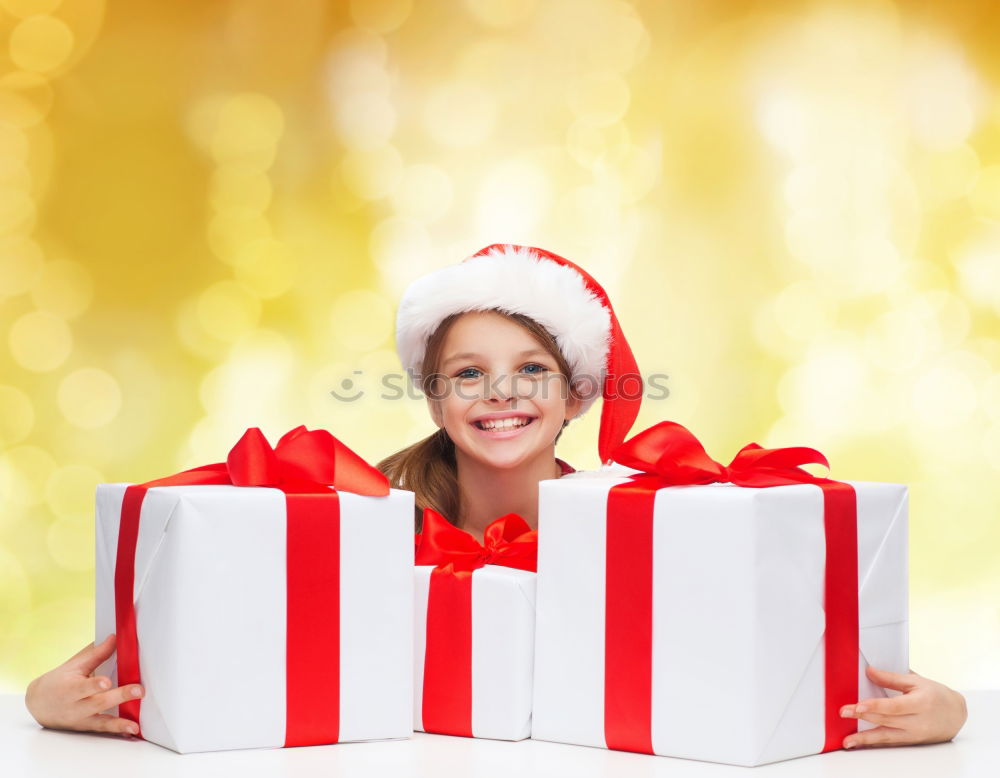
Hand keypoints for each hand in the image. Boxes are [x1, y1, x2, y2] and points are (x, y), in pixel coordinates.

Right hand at [24, 634, 143, 736]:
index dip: (94, 685)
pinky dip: (117, 730)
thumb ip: (97, 654)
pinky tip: (132, 731)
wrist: (38, 704)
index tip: (106, 682)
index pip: (83, 687)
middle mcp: (75, 706)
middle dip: (119, 697)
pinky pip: (102, 729)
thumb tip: (116, 637)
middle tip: (138, 691)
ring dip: (119, 723)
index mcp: (70, 688)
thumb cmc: (58, 681)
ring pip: (100, 722)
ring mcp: (81, 719)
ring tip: (134, 725)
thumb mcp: (74, 665)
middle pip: (98, 703)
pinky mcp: (86, 727)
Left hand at [839, 665, 967, 748]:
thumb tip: (869, 672)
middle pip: (886, 720)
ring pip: (887, 737)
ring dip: (865, 739)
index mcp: (920, 703)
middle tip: (843, 713)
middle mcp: (917, 722)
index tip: (858, 706)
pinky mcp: (912, 742)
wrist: (956, 714)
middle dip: (862, 717)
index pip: (894, 706)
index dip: (875, 706)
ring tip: (847, 741)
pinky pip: (891, 743)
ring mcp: (914, 735)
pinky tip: (861, 743)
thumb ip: (891, 678)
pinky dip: (875, 743)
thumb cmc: (936, 695)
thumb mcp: (916, 681)